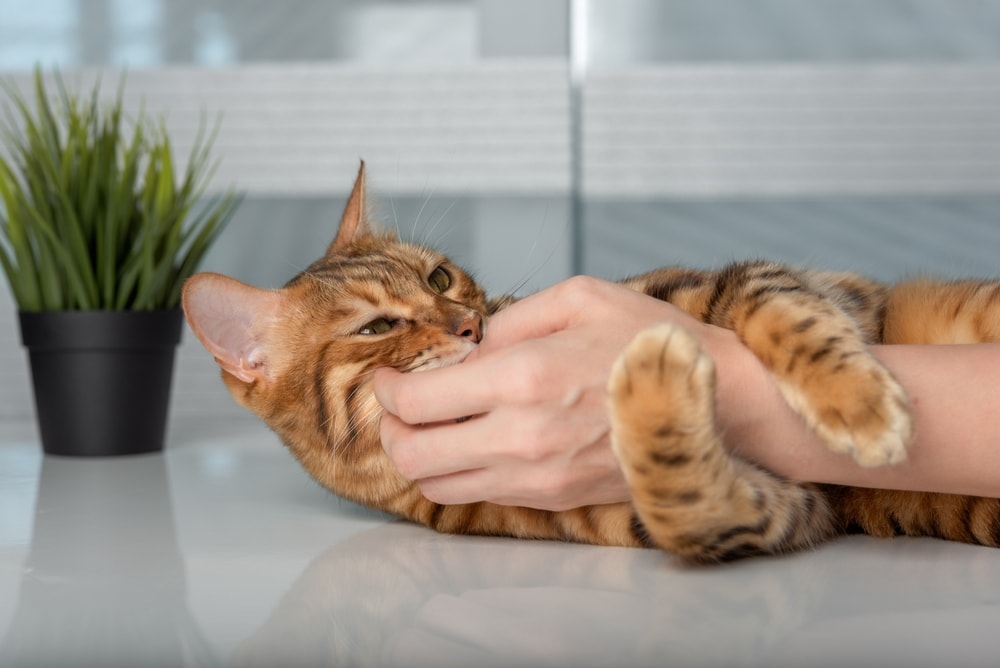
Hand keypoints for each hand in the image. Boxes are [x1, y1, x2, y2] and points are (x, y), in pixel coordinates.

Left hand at [373, 276, 730, 509]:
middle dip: (392, 430)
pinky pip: (481, 495)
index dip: (387, 390)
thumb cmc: (650, 341)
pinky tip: (476, 440)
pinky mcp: (555, 497)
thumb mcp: (578, 297)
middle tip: (399, 406)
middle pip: (414, 456)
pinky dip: (461, 472)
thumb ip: (508, 319)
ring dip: (422, 456)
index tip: (388, 376)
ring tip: (434, 424)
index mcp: (523, 378)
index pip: (416, 403)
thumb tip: (465, 348)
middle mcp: (522, 437)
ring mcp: (538, 476)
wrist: (716, 403)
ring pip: (440, 486)